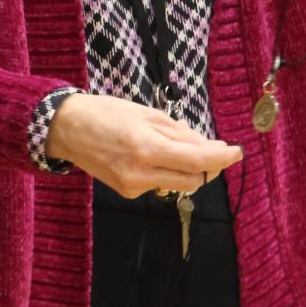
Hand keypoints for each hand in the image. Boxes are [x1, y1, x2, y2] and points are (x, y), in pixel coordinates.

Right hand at [44, 94, 242, 197]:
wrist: (68, 129)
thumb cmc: (108, 113)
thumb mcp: (148, 114)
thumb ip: (181, 133)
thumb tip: (210, 147)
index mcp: (147, 148)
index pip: (197, 161)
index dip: (222, 158)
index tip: (238, 152)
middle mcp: (141, 173)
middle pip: (194, 179)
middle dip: (207, 165)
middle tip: (209, 146)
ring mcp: (133, 187)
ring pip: (178, 184)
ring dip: (186, 168)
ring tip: (168, 145)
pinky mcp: (127, 193)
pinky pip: (160, 184)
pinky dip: (165, 171)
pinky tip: (149, 155)